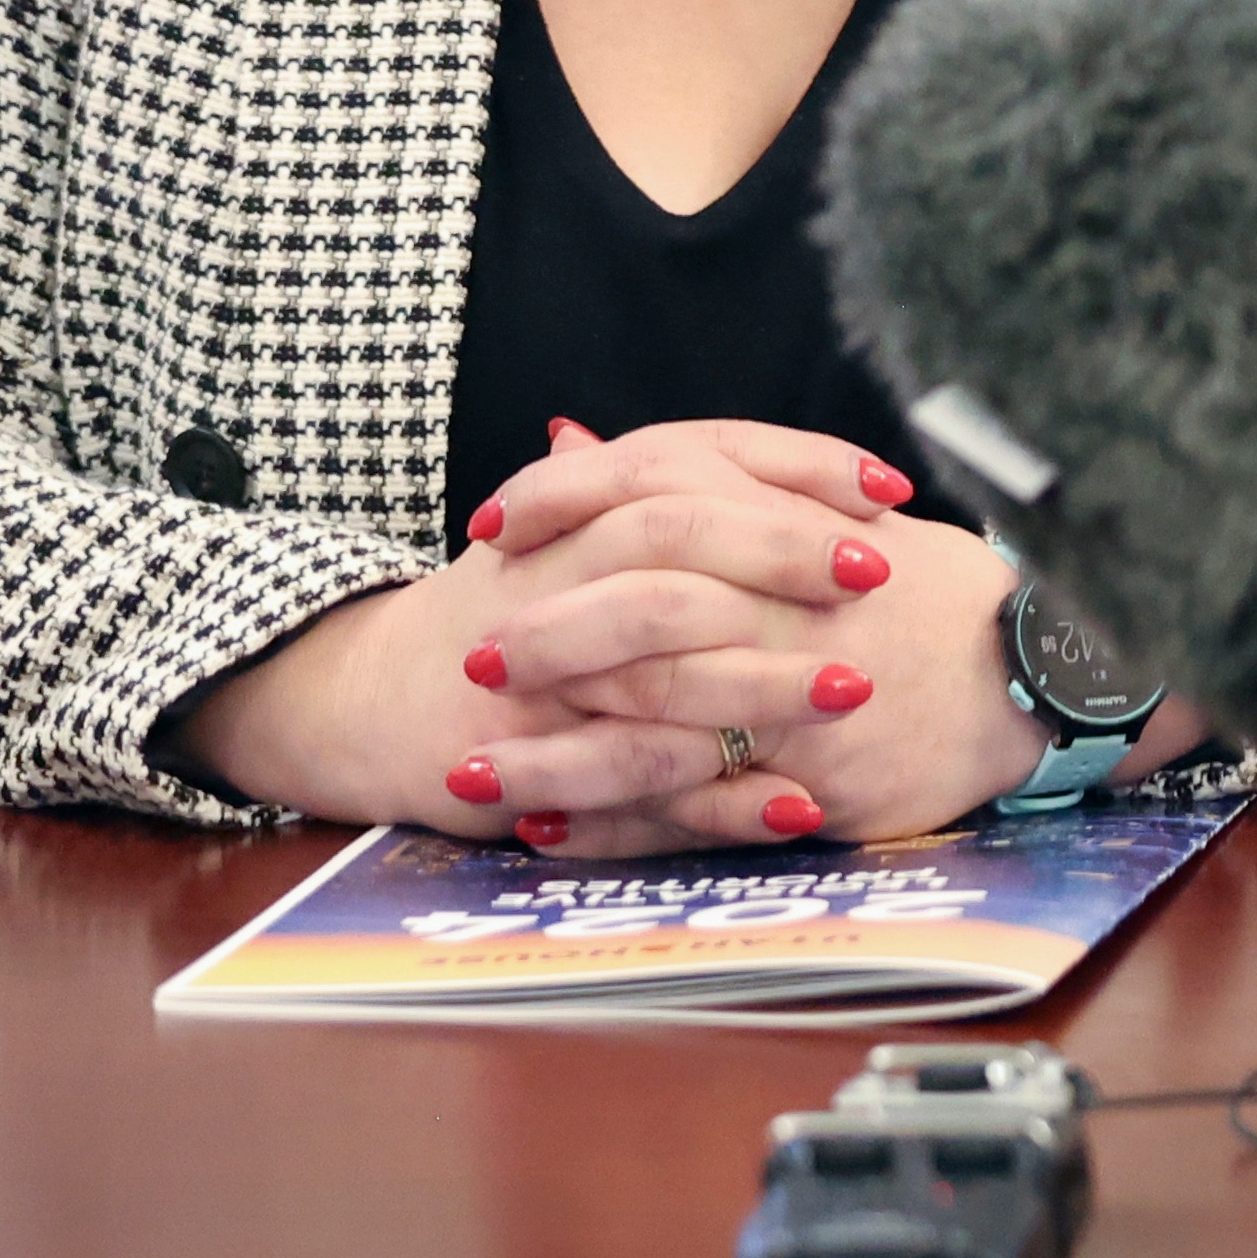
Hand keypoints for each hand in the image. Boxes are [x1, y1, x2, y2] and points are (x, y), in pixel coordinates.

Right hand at [163, 445, 873, 846]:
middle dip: (782, 554)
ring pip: (656, 669)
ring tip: (859, 690)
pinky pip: (629, 781)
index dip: (794, 465)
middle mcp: (552, 573)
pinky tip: (798, 804)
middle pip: (673, 539)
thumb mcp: (590, 530)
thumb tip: (864, 484)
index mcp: (578, 506)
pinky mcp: (521, 763)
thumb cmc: (517, 605)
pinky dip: (716, 797)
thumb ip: (705, 500)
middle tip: (879, 573)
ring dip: (764, 682)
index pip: (693, 452)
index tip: (887, 489)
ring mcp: (533, 672)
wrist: (369, 696)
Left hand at [476, 425, 1051, 855]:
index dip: (567, 508)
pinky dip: (619, 826)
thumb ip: (692, 481)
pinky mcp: (824, 783)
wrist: (1043, 671)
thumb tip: (571, 441)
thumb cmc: (930, 594)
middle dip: (552, 638)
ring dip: (557, 756)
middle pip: (649, 615)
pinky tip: (550, 832)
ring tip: (473, 769)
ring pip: (660, 729)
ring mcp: (810, 702)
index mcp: (797, 530)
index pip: (663, 495)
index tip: (493, 527)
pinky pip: (702, 811)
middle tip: (475, 655)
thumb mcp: (826, 513)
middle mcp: (800, 612)